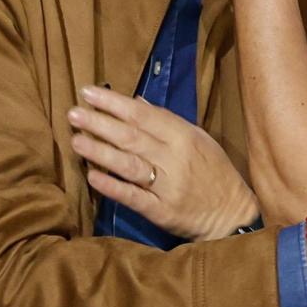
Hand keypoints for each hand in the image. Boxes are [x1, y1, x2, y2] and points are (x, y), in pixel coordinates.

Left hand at [68, 86, 260, 241]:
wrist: (233, 214)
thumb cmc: (215, 173)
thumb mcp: (199, 140)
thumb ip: (168, 122)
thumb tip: (137, 103)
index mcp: (184, 137)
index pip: (144, 115)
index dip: (114, 103)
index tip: (88, 92)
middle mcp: (175, 159)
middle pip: (132, 137)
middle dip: (100, 123)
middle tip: (73, 113)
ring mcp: (168, 186)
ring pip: (130, 165)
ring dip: (101, 152)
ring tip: (76, 141)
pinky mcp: (163, 212)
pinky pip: (134, 197)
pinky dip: (113, 187)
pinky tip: (93, 177)